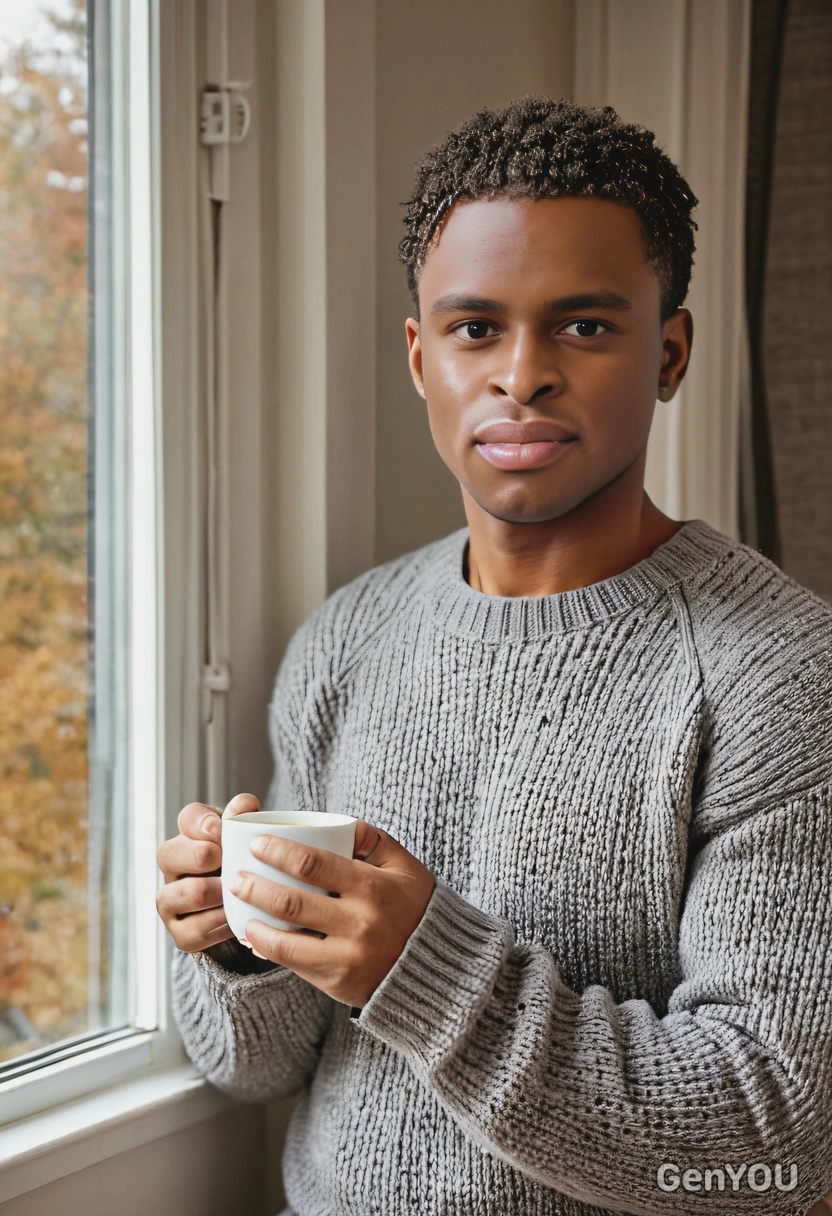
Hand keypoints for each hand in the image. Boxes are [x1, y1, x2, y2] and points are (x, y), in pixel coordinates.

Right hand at [156, 792, 260, 952]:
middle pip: (168, 853)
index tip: (219, 830)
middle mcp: (174, 865)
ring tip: (234, 893)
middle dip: (199, 856)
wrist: (248, 910)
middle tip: (224, 861)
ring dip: (212, 892)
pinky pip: (193, 930)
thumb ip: (245, 820)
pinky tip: (234, 919)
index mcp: (192, 836)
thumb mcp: (248, 841)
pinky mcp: (180, 933)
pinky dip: (218, 925)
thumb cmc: (245, 866)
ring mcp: (172, 900)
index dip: (200, 823)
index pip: (188, 818)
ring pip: (179, 893)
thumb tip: (245, 805)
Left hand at [228, 821, 436, 1008]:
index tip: (258, 844)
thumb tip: (345, 824)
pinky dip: (269, 949)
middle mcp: (359, 924)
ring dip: (254, 922)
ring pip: (286, 940)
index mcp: (373, 888)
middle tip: (235, 875)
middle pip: (292, 902)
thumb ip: (376, 842)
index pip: (314, 864)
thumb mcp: (407, 868)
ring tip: (239, 907)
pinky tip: (255, 935)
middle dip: (255, 886)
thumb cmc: (419, 910)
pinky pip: (294, 965)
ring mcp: (347, 957)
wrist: (440, 970)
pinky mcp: (338, 982)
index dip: (279, 852)